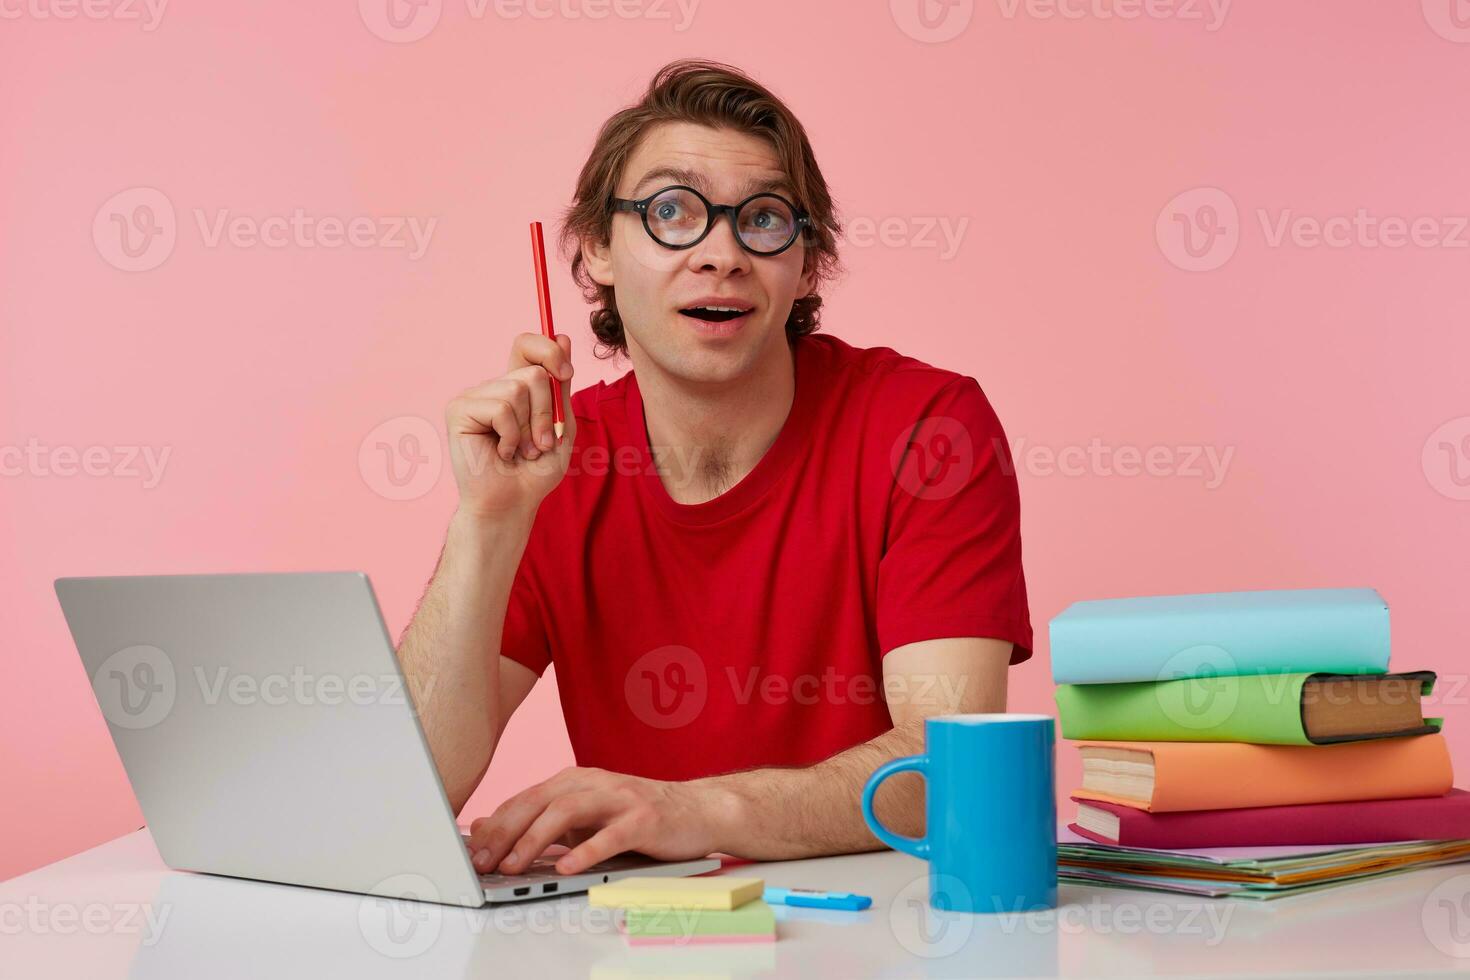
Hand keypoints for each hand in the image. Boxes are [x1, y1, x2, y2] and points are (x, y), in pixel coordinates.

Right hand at [446, 332, 575, 519]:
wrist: (511, 504)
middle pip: (533, 372)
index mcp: (514, 387)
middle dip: (546, 413)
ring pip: (518, 389)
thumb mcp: (560, 425)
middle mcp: (492, 387)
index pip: (526, 344)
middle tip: (539, 443)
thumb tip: (563, 337)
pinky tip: (501, 453)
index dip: (549, 350)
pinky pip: (501, 408)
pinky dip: (511, 436)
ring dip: (529, 428)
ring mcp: (473, 397)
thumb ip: (560, 385)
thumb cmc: (535, 472)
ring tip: (520, 451)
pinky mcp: (459, 410)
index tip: (566, 373)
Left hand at [464, 767, 740, 875]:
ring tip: (514, 865)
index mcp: (576, 781)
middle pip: (540, 802)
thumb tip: (496, 830)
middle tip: (482, 862)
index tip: (471, 851)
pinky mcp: (644, 819)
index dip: (495, 825)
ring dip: (535, 839)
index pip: (525, 799)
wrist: (699, 810)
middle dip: (505, 832)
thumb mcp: (588, 816)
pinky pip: (611, 835)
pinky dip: (586, 851)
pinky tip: (567, 867)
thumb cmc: (639, 816)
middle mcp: (594, 783)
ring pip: (568, 811)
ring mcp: (619, 799)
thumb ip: (547, 821)